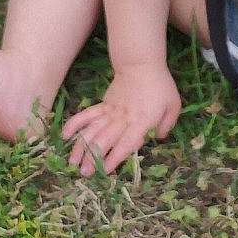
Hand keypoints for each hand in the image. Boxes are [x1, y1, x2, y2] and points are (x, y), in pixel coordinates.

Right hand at [60, 67, 180, 175]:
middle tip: (83, 173)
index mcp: (141, 121)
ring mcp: (110, 111)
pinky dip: (75, 124)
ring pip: (92, 131)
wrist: (141, 64)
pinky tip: (65, 135)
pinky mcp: (103, 105)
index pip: (126, 143)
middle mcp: (123, 119)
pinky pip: (87, 115)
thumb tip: (157, 138)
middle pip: (104, 140)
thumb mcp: (173, 106)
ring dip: (81, 146)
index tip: (105, 170)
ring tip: (72, 161)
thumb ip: (166, 125)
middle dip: (93, 158)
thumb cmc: (160, 86)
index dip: (115, 157)